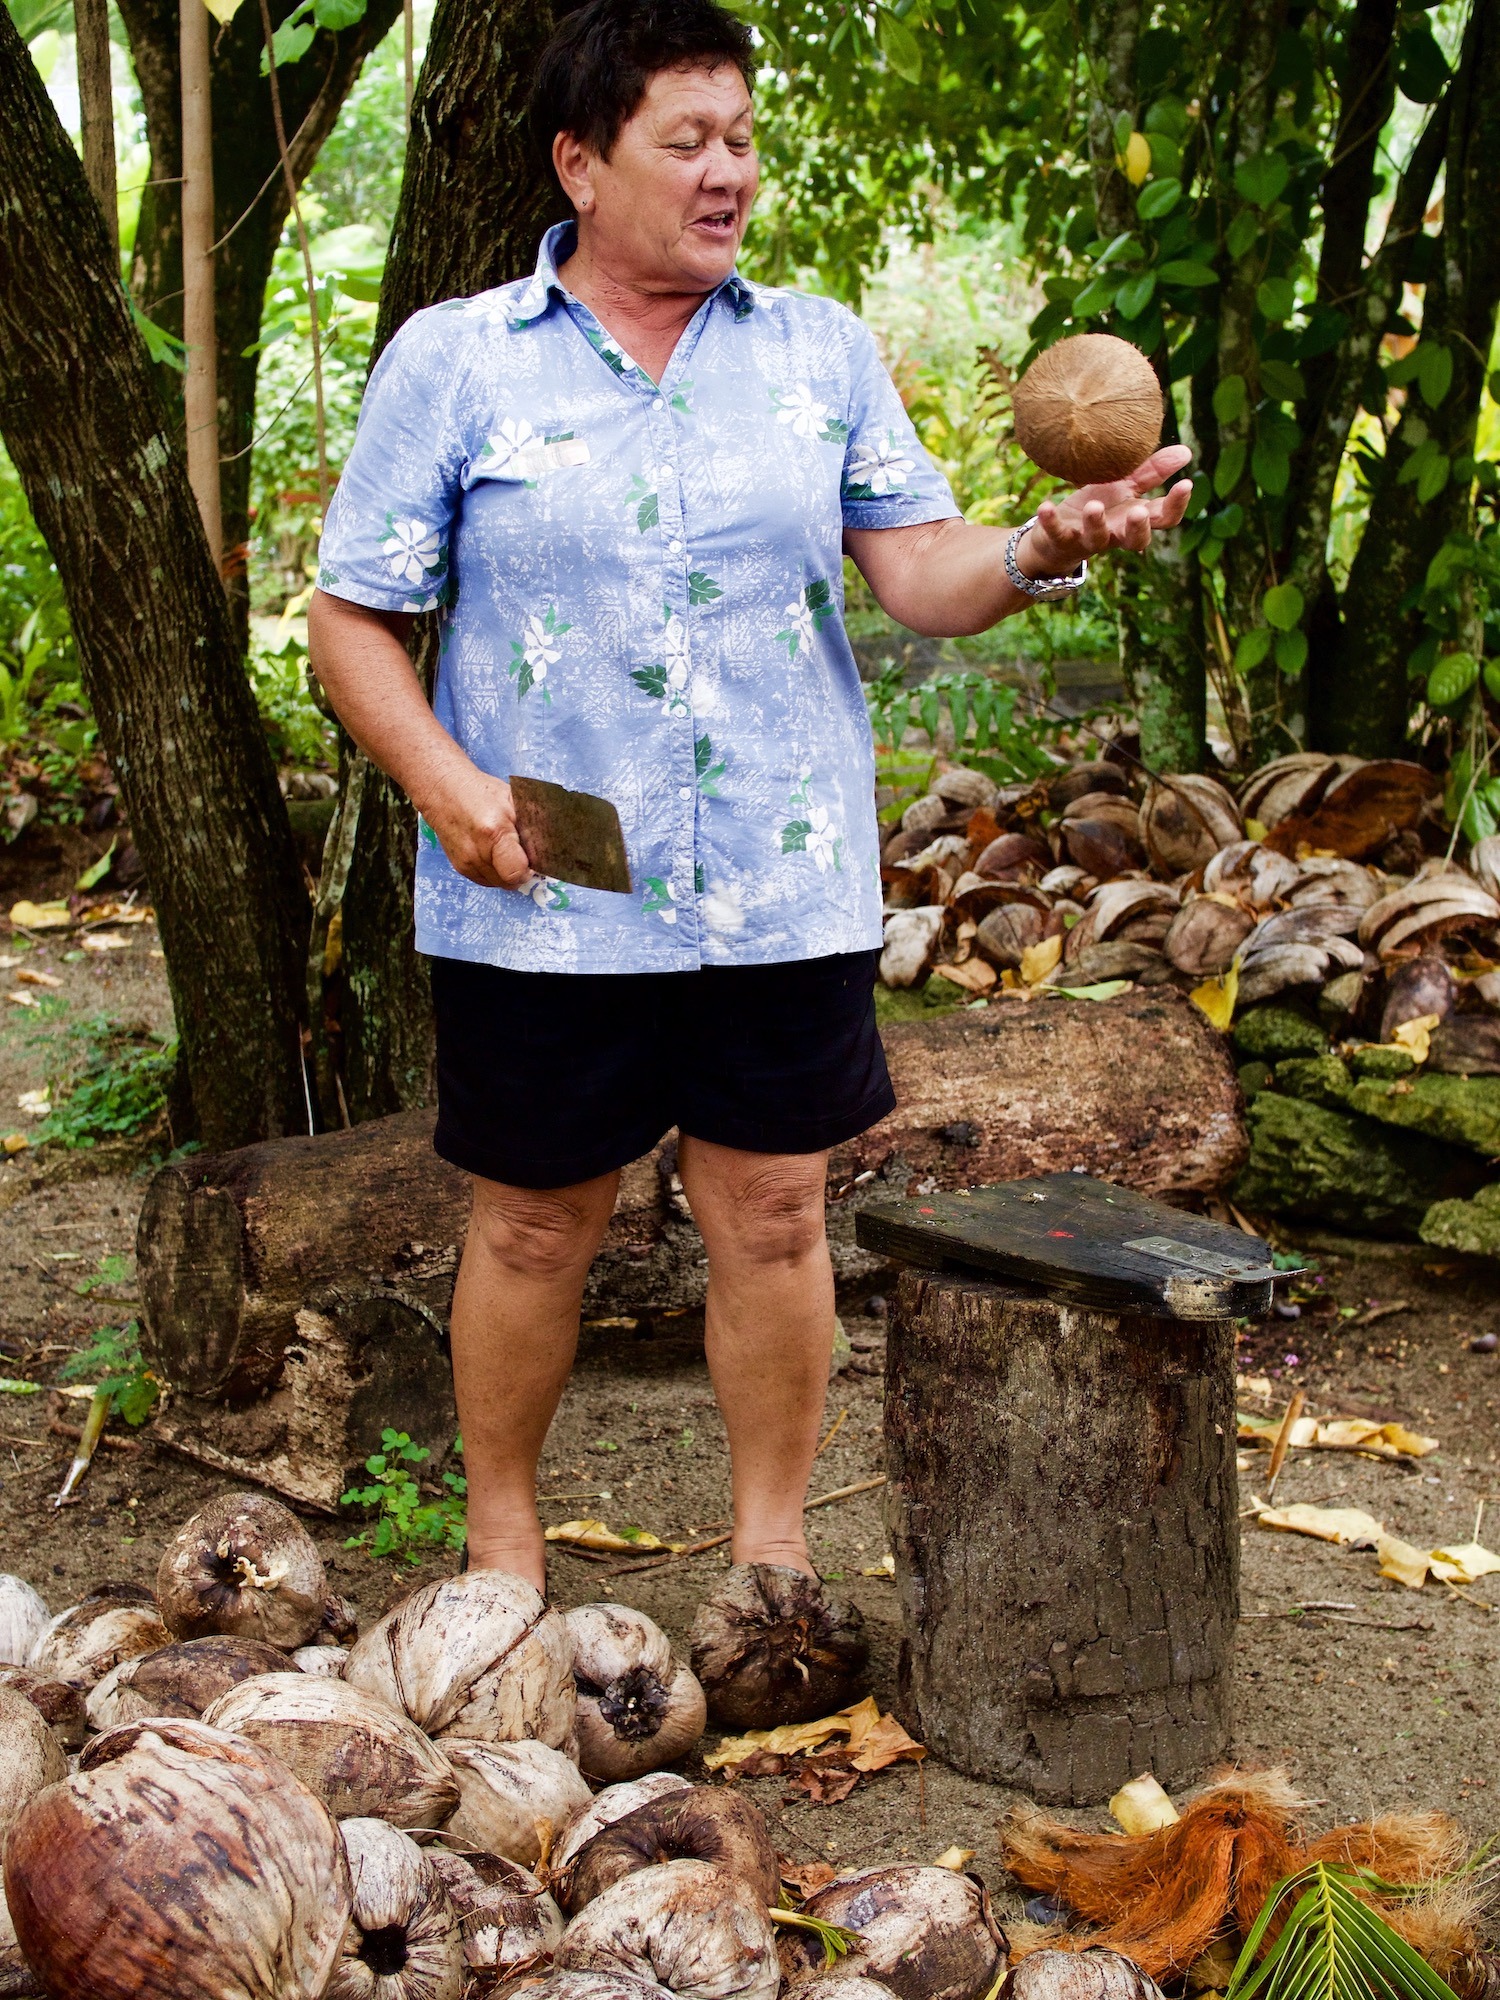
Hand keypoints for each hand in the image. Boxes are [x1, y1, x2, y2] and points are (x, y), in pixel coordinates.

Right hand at [421, 765, 535, 890]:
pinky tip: (494, 854)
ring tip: (506, 851)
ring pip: (498, 884)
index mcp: (494, 833)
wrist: (444, 791)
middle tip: (521, 853)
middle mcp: (477, 853)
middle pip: (510, 882)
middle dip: (520, 872)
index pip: (517, 872)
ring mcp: (466, 863)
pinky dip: (495, 872)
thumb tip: (553, 845)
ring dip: (507, 873)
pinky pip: (486, 881)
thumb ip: (532, 823)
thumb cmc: (482, 793)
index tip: (533, 860)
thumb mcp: (513, 800)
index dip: (529, 870)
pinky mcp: (459, 868)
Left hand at [1018, 444, 1194, 577]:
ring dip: (1095, 523)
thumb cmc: (1098, 507)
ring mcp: (1088, 540)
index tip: (1186, 483)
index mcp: (1135, 519)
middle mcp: (1116, 534)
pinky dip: (1051, 522)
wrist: (1056, 534)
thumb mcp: (1125, 487)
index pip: (1164, 518)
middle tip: (1139, 512)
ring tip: (1093, 506)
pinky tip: (1045, 506)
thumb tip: (1187, 451)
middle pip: (1135, 539)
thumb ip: (1153, 472)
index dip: (1177, 505)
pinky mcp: (1061, 541)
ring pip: (1096, 539)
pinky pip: (1057, 534)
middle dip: (1138, 528)